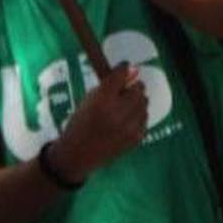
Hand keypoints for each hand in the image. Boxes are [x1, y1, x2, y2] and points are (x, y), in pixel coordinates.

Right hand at [54, 64, 148, 178]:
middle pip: (138, 88)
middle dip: (132, 86)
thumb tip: (132, 70)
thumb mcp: (88, 99)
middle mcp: (118, 113)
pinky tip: (125, 120)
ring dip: (136, 101)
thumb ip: (108, 85)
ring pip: (144, 102)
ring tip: (123, 107)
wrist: (77, 155)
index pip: (121, 74)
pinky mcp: (136, 139)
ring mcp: (129, 128)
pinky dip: (137, 116)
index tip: (124, 68)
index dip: (123, 68)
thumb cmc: (80, 124)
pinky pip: (145, 118)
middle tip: (124, 90)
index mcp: (102, 100)